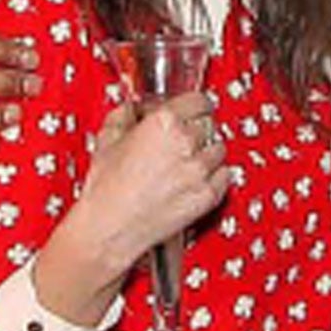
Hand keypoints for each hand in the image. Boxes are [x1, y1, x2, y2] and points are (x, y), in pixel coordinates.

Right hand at [35, 92, 229, 322]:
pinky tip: (197, 178)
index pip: (198, 100)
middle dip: (197, 128)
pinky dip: (215, 175)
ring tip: (187, 161)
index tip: (192, 109)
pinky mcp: (209, 195)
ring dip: (207, 151)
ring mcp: (200, 170)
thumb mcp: (106, 142)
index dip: (193, 105)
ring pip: (219, 148)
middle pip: (209, 123)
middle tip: (184, 138)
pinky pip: (225, 175)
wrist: (108, 229)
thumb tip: (131, 109)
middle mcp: (186, 143)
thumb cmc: (105, 191)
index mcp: (163, 123)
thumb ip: (123, 116)